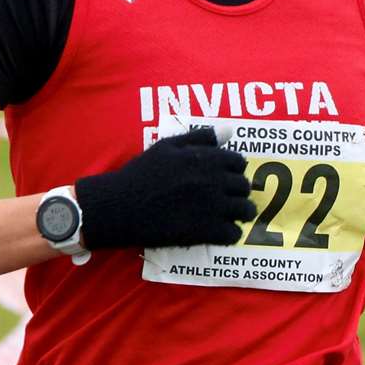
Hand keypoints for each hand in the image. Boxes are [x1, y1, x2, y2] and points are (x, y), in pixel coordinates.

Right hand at [75, 127, 257, 249]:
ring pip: (245, 211)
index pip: (239, 162)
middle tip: (225, 200)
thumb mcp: (167, 146)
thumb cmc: (140, 174)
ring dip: (239, 214)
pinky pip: (233, 234)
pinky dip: (229, 234)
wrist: (119, 206)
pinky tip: (218, 233)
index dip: (233, 171)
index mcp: (205, 158)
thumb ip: (200, 137)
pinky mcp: (204, 232)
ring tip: (227, 218)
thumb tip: (229, 130)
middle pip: (244, 187)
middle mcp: (213, 181)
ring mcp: (211, 207)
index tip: (223, 179)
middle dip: (238, 193)